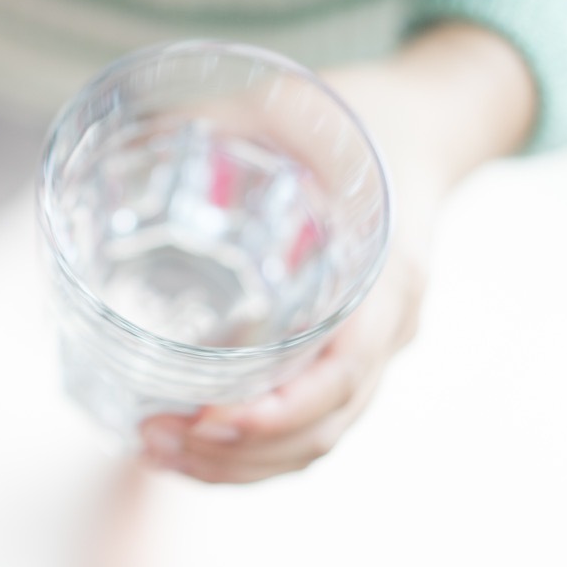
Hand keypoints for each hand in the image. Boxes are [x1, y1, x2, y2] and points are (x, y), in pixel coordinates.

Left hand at [139, 24, 536, 482]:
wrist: (426, 127)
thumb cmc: (365, 116)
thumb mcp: (306, 102)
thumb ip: (232, 117)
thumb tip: (139, 131)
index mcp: (386, 272)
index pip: (345, 370)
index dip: (281, 410)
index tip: (210, 418)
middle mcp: (388, 324)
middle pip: (325, 425)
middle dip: (240, 452)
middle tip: (157, 439)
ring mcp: (374, 347)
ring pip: (317, 440)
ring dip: (240, 464)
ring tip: (159, 454)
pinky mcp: (348, 353)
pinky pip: (312, 424)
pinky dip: (256, 452)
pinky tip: (194, 448)